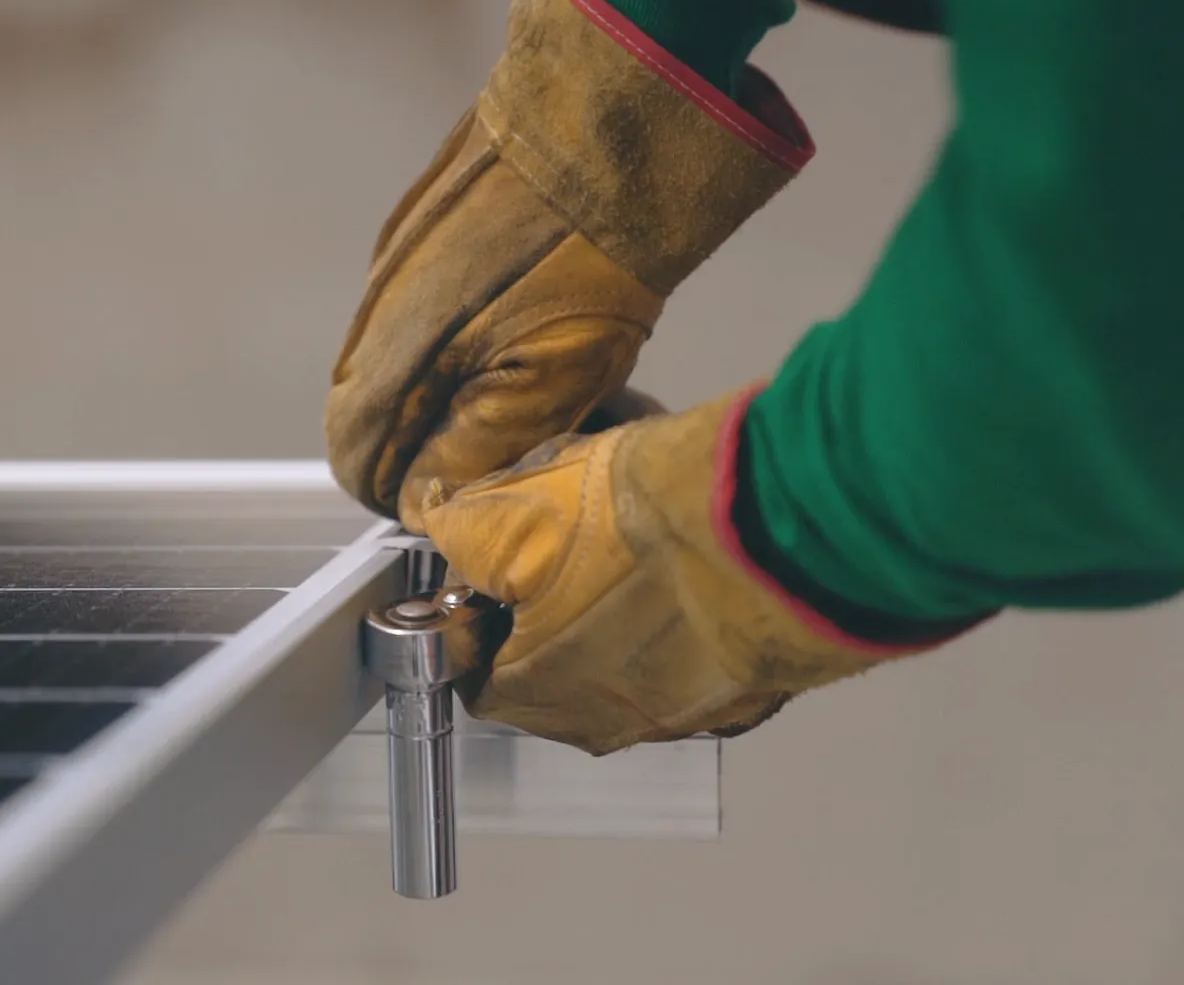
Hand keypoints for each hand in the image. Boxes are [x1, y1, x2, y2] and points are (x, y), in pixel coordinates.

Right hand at [325, 0, 810, 532]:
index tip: (448, 501)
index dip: (398, 492)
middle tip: (487, 451)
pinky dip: (445, 333)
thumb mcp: (558, 373)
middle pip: (365, 408)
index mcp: (396, 356)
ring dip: (431, 386)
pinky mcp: (419, 222)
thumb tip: (439, 493)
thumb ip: (486, 444)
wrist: (612, 114)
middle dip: (415, 443)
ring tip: (510, 384)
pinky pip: (412, 302)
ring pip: (388, 355)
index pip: (354, 457)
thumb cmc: (593, 248)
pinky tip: (511, 318)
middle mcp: (378, 307)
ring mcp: (394, 259)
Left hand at [419, 387, 931, 755]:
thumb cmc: (652, 525)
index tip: (491, 565)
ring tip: (636, 534)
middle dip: (550, 602)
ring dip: (621, 604)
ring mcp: (690, 708)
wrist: (785, 522)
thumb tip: (441, 519)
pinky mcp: (752, 685)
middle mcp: (612, 718)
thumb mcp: (519, 508)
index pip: (475, 670)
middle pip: (553, 664)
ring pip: (628, 655)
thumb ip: (463, 527)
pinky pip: (698, 651)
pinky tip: (693, 556)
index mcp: (538, 690)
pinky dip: (689, 613)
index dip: (478, 609)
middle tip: (566, 536)